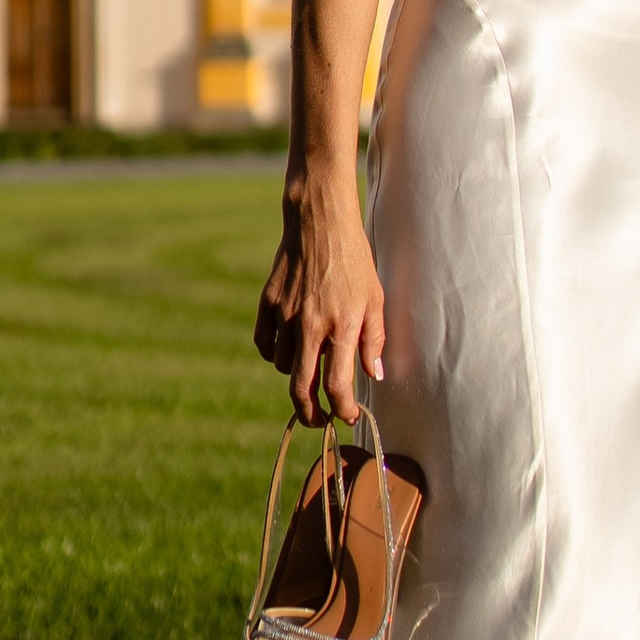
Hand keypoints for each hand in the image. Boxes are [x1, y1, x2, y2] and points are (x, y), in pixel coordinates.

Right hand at [254, 188, 385, 424]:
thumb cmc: (354, 259)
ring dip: (296, 375)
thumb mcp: (375, 298)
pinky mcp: (267, 303)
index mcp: (342, 325)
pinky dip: (273, 353)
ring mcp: (285, 314)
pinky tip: (287, 347)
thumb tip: (374, 374)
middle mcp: (310, 324)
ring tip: (309, 366)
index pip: (337, 386)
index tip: (347, 415)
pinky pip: (264, 344)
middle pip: (301, 388)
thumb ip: (375, 339)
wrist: (320, 220)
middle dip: (310, 413)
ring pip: (282, 366)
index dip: (342, 409)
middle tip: (318, 418)